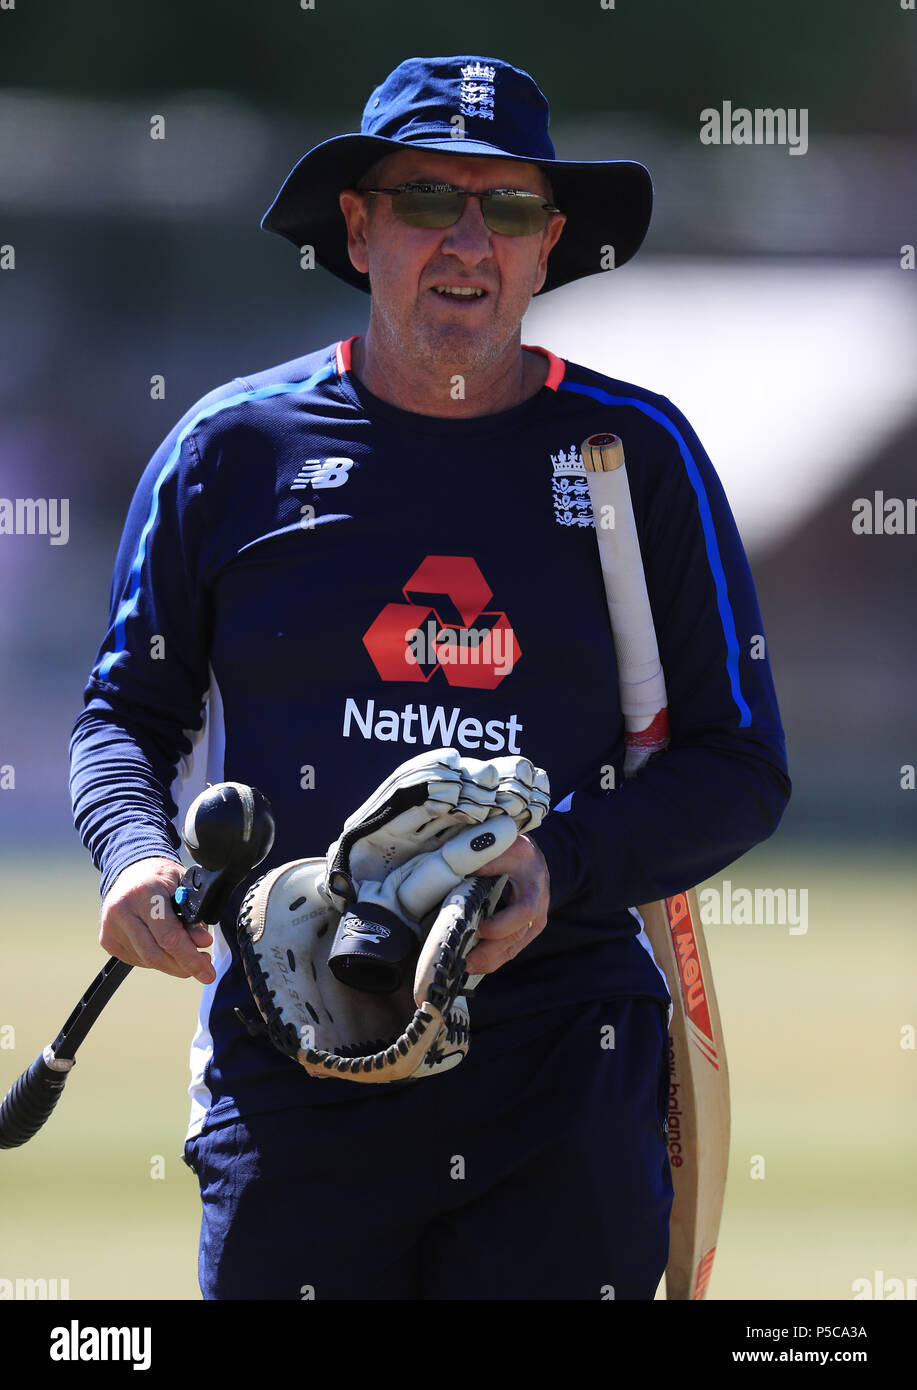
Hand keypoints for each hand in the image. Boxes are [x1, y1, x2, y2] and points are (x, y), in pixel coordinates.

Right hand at [99, 856, 215, 984]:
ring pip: (147, 960)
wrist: (129, 870)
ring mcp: (111, 927)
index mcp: (145, 892)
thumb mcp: (185, 886)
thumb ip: (195, 913)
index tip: (207, 973)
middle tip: (204, 967)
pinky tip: (165, 948)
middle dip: (184, 966)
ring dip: (172, 964)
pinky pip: (137, 959)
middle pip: (156, 954)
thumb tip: (202, 944)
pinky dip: (157, 959)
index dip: (190, 958)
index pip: (168, 936)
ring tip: (188, 955)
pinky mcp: (107, 939)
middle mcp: (123, 910)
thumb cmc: (161, 877)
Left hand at [464, 836, 549, 975]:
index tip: (474, 926)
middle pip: (516, 938)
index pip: (523, 912)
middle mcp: (538, 909)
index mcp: (533, 886)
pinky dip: (493, 958)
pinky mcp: (527, 931)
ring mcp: (534, 923)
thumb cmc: (515, 851)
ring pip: (513, 949)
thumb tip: (455, 872)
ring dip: (489, 961)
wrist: (533, 859)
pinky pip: (511, 948)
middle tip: (463, 962)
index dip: (498, 925)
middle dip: (488, 953)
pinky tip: (475, 964)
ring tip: (464, 968)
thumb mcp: (502, 847)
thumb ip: (483, 859)